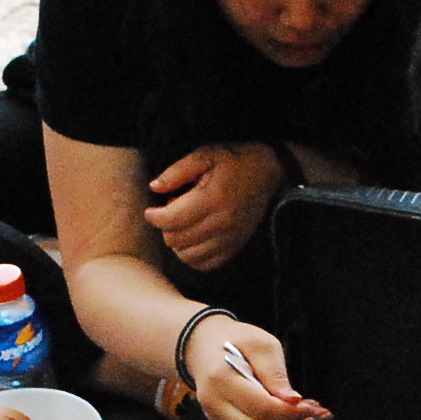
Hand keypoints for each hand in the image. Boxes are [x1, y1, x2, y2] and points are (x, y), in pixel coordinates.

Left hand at [144, 143, 284, 273]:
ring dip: (177, 243)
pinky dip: (192, 256)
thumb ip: (177, 171)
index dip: (154, 217)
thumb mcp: (205, 155)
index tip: (151, 210)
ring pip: (187, 255)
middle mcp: (222, 223)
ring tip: (183, 224)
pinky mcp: (235, 247)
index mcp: (212, 198)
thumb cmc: (234, 161)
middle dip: (165, 227)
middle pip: (176, 240)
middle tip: (172, 212)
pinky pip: (205, 264)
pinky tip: (192, 239)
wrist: (269, 172)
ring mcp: (230, 238)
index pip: (171, 220)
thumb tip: (154, 188)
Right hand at [185, 317, 326, 419]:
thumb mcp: (261, 345)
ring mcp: (215, 415)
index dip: (292, 414)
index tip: (316, 409)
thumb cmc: (235, 340)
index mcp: (222, 379)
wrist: (203, 344)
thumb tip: (292, 402)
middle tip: (316, 417)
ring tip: (306, 414)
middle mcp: (215, 403)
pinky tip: (287, 414)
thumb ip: (275, 374)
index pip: (263, 408)